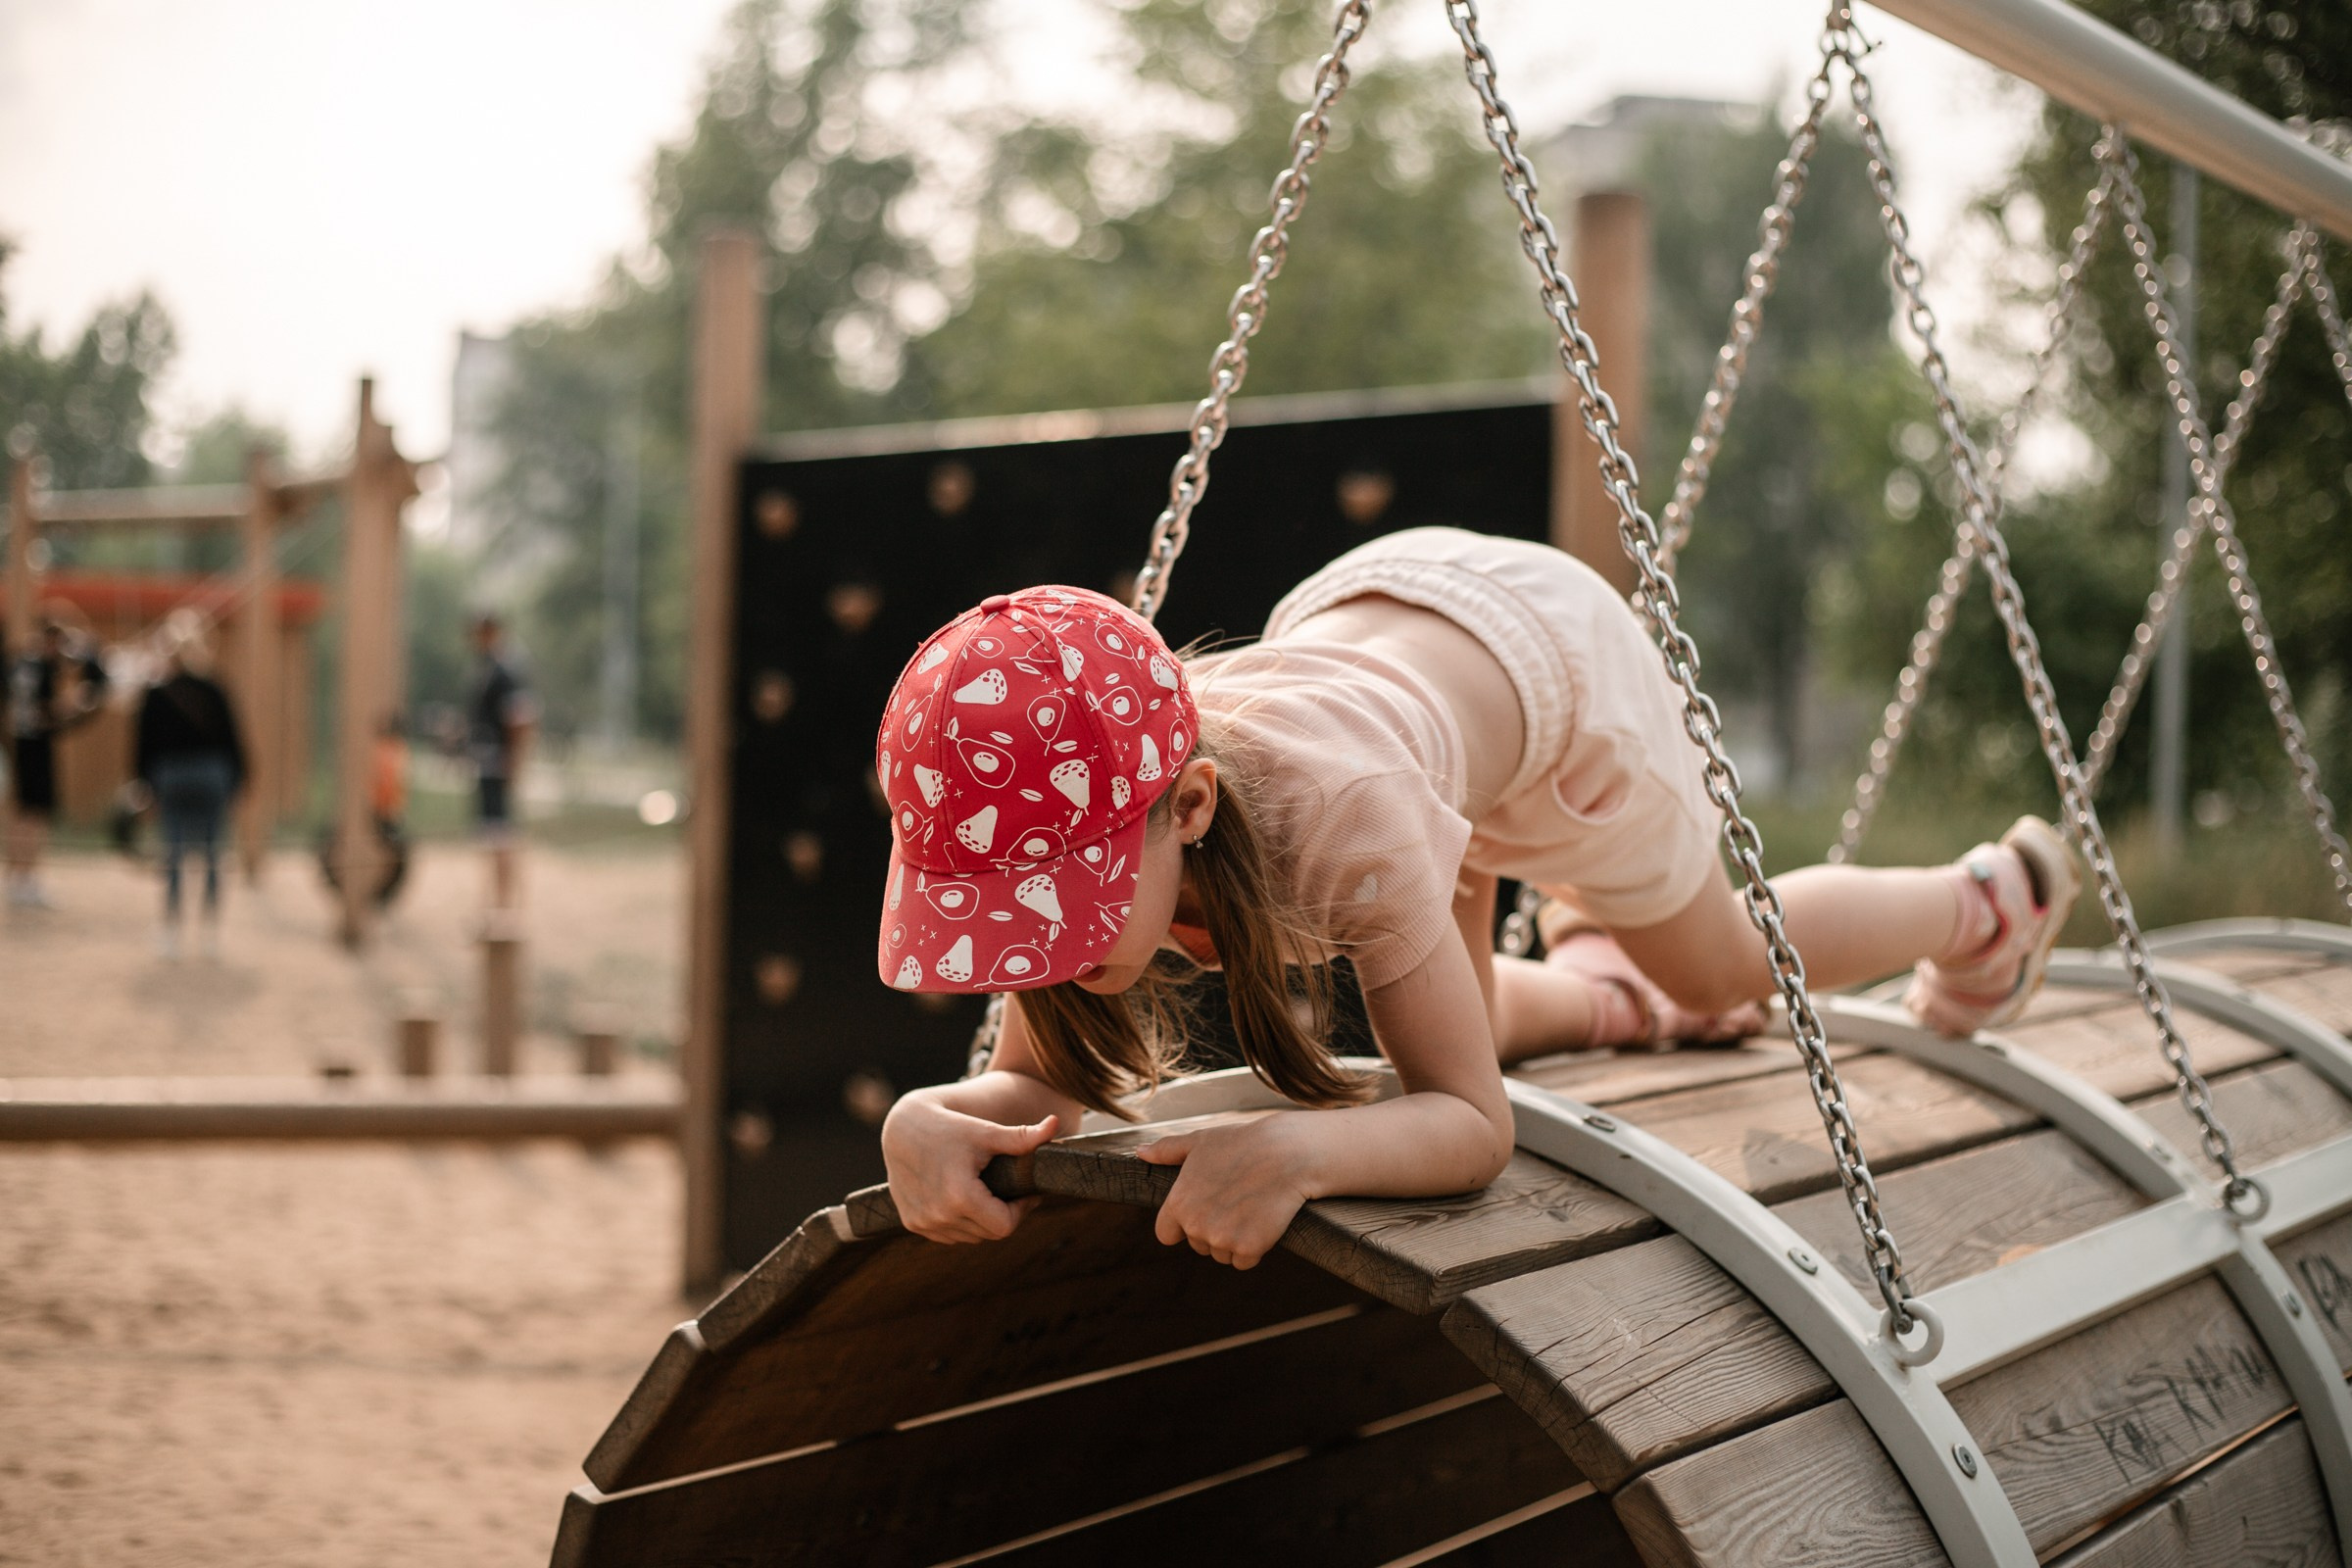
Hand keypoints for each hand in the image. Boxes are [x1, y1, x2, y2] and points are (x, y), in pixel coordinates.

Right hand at [880, 1093, 1058, 1244]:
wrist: (902, 1128)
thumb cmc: (949, 1127)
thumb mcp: (986, 1132)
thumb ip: (1023, 1136)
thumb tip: (1056, 1123)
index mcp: (960, 1196)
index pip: (1005, 1226)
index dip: (1021, 1210)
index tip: (1025, 1192)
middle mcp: (938, 1215)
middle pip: (989, 1233)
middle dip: (1003, 1214)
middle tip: (1008, 1190)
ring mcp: (923, 1223)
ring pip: (970, 1237)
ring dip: (982, 1220)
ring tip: (984, 1191)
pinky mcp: (912, 1223)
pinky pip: (949, 1235)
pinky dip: (960, 1222)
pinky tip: (961, 1197)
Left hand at [1135, 1115, 1311, 1269]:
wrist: (1287, 1153)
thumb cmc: (1242, 1143)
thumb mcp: (1200, 1141)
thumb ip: (1167, 1150)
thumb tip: (1140, 1152)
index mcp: (1178, 1203)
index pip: (1166, 1234)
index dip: (1183, 1226)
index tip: (1204, 1211)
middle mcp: (1195, 1225)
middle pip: (1198, 1245)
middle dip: (1214, 1229)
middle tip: (1236, 1199)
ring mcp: (1222, 1239)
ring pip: (1222, 1255)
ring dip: (1235, 1240)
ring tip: (1250, 1206)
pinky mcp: (1249, 1248)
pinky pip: (1244, 1261)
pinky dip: (1254, 1248)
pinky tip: (1263, 1219)